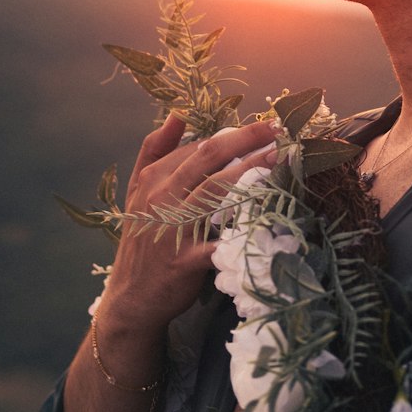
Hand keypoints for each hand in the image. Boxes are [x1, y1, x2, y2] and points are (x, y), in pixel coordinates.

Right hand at [102, 113, 280, 334]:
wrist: (132, 298)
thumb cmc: (144, 239)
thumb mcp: (138, 191)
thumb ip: (154, 150)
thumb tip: (177, 112)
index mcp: (153, 178)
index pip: (197, 145)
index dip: (233, 133)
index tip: (264, 126)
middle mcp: (161, 198)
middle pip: (208, 157)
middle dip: (246, 138)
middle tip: (278, 128)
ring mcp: (173, 228)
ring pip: (215, 190)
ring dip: (250, 170)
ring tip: (279, 158)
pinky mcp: (185, 259)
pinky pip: (218, 241)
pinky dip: (242, 231)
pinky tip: (269, 218)